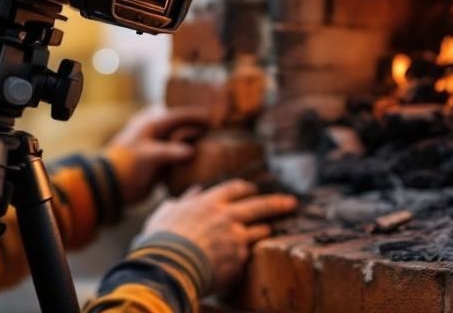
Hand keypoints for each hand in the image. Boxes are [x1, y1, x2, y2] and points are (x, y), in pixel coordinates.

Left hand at [106, 106, 210, 205]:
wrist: (112, 187)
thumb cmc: (126, 165)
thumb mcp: (148, 155)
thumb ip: (169, 152)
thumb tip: (191, 151)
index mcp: (151, 123)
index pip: (178, 114)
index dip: (196, 115)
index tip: (213, 117)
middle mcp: (157, 133)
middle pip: (182, 126)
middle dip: (197, 128)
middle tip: (218, 130)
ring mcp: (159, 148)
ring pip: (181, 142)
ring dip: (195, 144)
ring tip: (215, 145)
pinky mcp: (160, 164)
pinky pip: (178, 158)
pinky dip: (188, 159)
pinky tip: (203, 162)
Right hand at [139, 179, 297, 293]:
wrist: (167, 265)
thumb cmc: (160, 240)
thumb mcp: (166, 213)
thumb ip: (182, 201)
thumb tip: (192, 192)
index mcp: (209, 202)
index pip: (235, 188)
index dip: (246, 188)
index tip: (253, 190)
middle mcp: (227, 216)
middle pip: (260, 205)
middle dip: (278, 203)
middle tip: (292, 203)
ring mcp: (236, 237)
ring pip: (261, 230)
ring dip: (266, 230)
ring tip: (271, 231)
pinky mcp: (239, 258)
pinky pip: (250, 254)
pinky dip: (250, 254)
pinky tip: (251, 256)